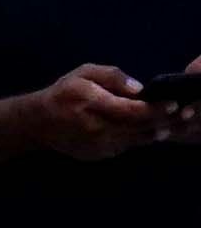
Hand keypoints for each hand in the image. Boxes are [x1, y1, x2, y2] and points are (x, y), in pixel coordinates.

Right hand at [22, 64, 184, 163]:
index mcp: (92, 103)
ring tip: (181, 122)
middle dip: (166, 119)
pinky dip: (146, 137)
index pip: (131, 110)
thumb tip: (140, 88)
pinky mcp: (105, 154)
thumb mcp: (82, 73)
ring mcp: (103, 145)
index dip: (155, 108)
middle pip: (140, 126)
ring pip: (139, 139)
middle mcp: (99, 128)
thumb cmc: (63, 92)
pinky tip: (159, 129)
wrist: (41, 123)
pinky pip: (130, 145)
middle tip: (188, 112)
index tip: (174, 102)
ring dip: (161, 130)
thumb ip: (111, 77)